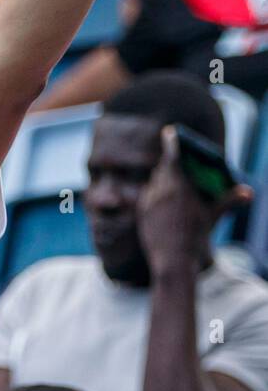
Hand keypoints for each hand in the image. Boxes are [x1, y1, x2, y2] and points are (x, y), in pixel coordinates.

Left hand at [136, 125, 251, 276]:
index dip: (171, 143)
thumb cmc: (196, 236)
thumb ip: (228, 201)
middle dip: (170, 162)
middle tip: (176, 156)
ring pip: (155, 181)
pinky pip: (149, 194)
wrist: (172, 258)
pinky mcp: (141, 209)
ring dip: (163, 177)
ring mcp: (149, 199)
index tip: (169, 132)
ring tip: (173, 177)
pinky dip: (156, 191)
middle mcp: (160, 190)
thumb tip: (248, 192)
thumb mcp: (212, 217)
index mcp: (179, 186)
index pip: (172, 157)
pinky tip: (163, 196)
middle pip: (164, 168)